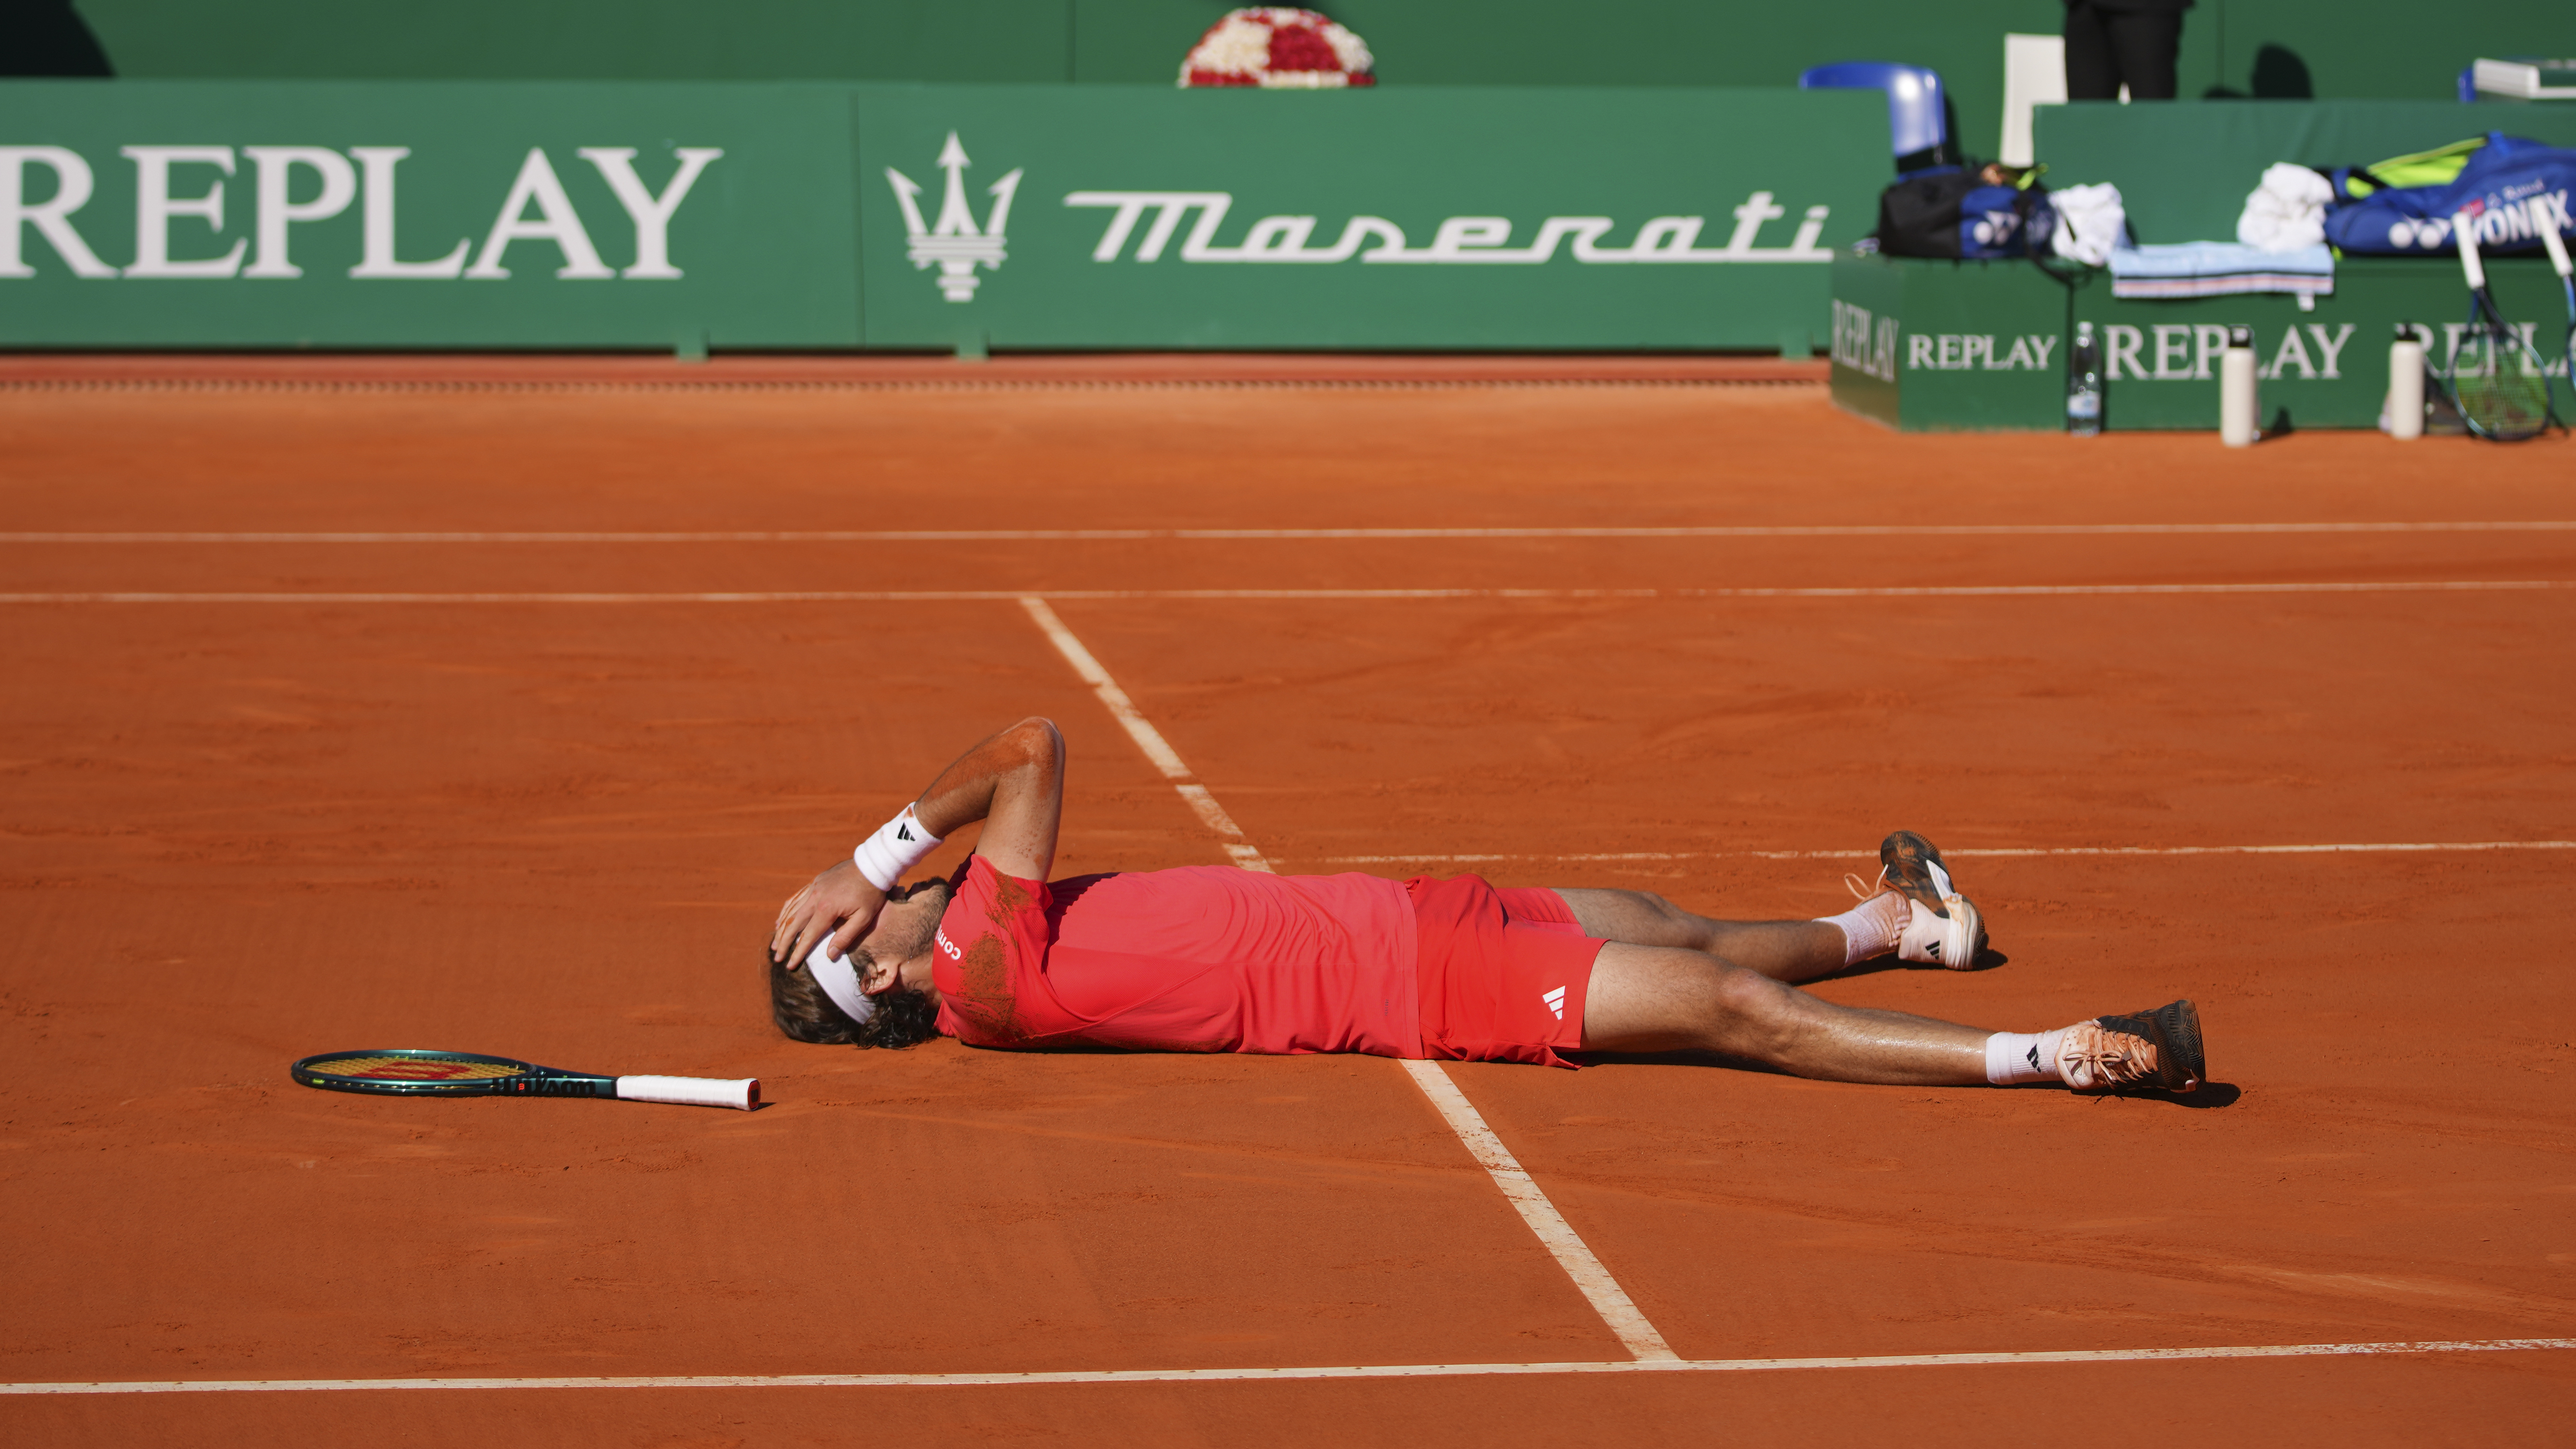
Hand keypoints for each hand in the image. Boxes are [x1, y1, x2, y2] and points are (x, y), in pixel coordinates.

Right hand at [769, 858, 886, 966]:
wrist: (872, 866)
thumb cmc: (871, 893)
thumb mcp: (864, 918)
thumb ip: (845, 937)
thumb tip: (830, 955)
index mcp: (827, 909)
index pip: (808, 936)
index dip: (798, 952)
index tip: (790, 965)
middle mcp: (815, 897)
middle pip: (793, 924)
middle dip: (783, 943)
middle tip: (777, 958)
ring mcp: (814, 888)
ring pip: (791, 911)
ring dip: (781, 929)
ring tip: (775, 943)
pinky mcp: (815, 882)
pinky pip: (795, 898)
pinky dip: (786, 911)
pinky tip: (780, 920)